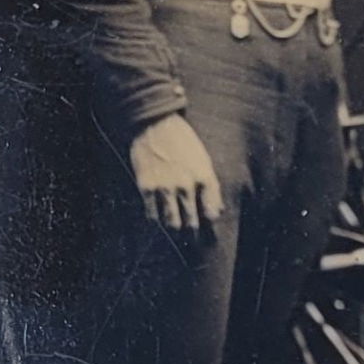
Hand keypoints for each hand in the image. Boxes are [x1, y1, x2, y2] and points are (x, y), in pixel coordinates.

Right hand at [129, 114, 222, 231]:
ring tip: (175, 231)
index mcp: (204, 178)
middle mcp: (186, 185)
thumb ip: (212, 187)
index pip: (211, 215)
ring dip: (174, 231)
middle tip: (192, 240)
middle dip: (193, 235)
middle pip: (192, 225)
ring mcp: (165, 187)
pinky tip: (159, 219)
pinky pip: (152, 216)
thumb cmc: (183, 142)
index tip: (207, 232)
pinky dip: (156, 222)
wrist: (155, 123)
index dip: (209, 226)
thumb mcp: (204, 160)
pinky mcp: (146, 187)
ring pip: (172, 225)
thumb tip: (217, 212)